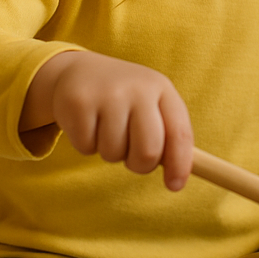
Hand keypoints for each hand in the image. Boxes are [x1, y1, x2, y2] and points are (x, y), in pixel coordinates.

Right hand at [29, 51, 194, 191]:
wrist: (80, 71)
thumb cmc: (124, 99)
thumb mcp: (151, 106)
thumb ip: (168, 137)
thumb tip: (177, 181)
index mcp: (162, 89)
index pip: (179, 133)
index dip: (180, 164)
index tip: (174, 186)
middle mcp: (138, 88)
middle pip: (148, 151)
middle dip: (139, 165)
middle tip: (130, 154)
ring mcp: (107, 94)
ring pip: (114, 153)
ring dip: (110, 152)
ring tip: (106, 129)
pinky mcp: (78, 102)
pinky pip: (86, 147)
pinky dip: (86, 145)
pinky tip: (88, 123)